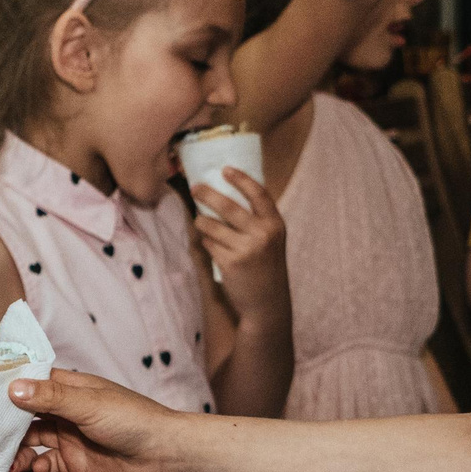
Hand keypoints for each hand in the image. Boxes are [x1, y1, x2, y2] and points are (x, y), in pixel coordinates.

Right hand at [11, 369, 193, 471]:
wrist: (165, 456)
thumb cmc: (133, 420)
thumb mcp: (89, 405)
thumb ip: (51, 398)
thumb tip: (13, 388)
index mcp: (67, 387)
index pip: (27, 383)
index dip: (2, 389)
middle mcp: (62, 410)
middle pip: (23, 415)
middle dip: (2, 424)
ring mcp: (66, 437)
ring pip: (29, 442)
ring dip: (14, 450)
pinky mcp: (71, 463)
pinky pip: (42, 465)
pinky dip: (32, 469)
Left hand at [191, 170, 288, 320]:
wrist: (267, 302)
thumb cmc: (266, 266)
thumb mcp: (271, 240)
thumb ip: (257, 219)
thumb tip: (229, 191)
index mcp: (275, 225)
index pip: (259, 194)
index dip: (241, 179)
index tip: (225, 169)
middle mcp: (262, 235)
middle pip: (228, 206)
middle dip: (207, 194)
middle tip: (195, 187)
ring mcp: (246, 250)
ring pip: (211, 225)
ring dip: (201, 221)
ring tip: (200, 221)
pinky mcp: (230, 263)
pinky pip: (209, 244)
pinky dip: (207, 243)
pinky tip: (213, 247)